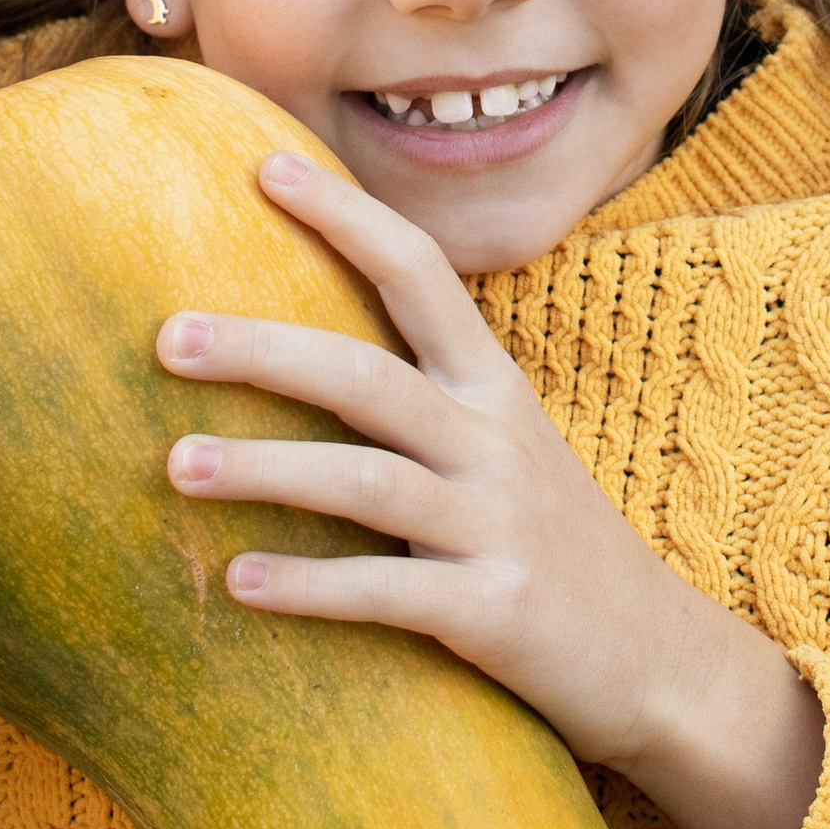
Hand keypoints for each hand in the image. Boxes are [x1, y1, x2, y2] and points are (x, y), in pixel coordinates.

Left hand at [160, 153, 823, 828]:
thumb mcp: (504, 449)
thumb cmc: (553, 545)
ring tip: (173, 465)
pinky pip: (387, 593)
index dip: (346, 216)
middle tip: (167, 336)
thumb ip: (424, 397)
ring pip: (366, 481)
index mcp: (492, 388)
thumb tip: (302, 348)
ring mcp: (496, 527)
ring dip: (264, 471)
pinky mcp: (495, 612)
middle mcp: (495, 442)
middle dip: (264, 350)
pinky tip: (235, 583)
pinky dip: (310, 587)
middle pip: (366, 375)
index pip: (418, 273)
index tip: (263, 167)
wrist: (662, 661)